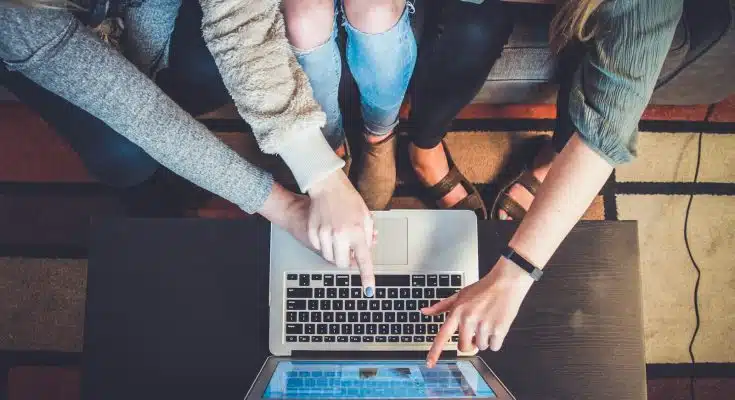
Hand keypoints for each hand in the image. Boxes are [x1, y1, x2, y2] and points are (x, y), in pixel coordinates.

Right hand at [307, 170, 375, 295]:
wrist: (327, 186)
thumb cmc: (349, 200)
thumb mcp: (366, 216)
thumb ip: (368, 236)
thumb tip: (367, 251)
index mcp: (357, 232)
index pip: (364, 260)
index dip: (367, 277)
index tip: (369, 290)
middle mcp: (340, 235)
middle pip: (342, 264)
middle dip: (346, 260)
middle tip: (349, 249)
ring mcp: (324, 234)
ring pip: (329, 258)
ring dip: (335, 252)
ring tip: (339, 236)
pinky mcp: (313, 232)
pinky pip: (319, 248)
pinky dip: (324, 244)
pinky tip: (328, 231)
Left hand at [422, 257, 534, 366]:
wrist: (506, 282)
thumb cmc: (483, 288)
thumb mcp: (459, 295)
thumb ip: (441, 306)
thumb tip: (425, 311)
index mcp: (457, 312)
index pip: (442, 336)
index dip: (435, 351)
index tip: (430, 363)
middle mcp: (468, 320)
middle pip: (463, 347)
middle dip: (469, 344)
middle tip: (475, 333)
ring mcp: (483, 325)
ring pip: (481, 347)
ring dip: (484, 340)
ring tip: (488, 323)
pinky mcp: (499, 329)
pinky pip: (494, 347)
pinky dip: (496, 340)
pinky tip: (497, 326)